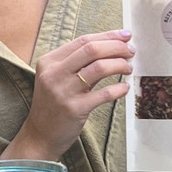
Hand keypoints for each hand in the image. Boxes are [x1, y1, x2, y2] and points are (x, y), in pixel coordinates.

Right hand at [3, 31, 133, 161]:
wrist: (40, 135)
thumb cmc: (53, 105)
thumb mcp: (58, 79)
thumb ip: (80, 64)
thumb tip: (112, 48)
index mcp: (49, 62)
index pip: (83, 41)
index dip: (107, 36)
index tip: (125, 36)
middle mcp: (54, 74)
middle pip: (91, 50)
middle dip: (116, 47)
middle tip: (131, 51)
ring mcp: (63, 91)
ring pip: (99, 68)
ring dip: (119, 64)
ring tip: (128, 67)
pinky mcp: (74, 109)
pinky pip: (104, 93)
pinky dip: (118, 89)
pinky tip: (124, 88)